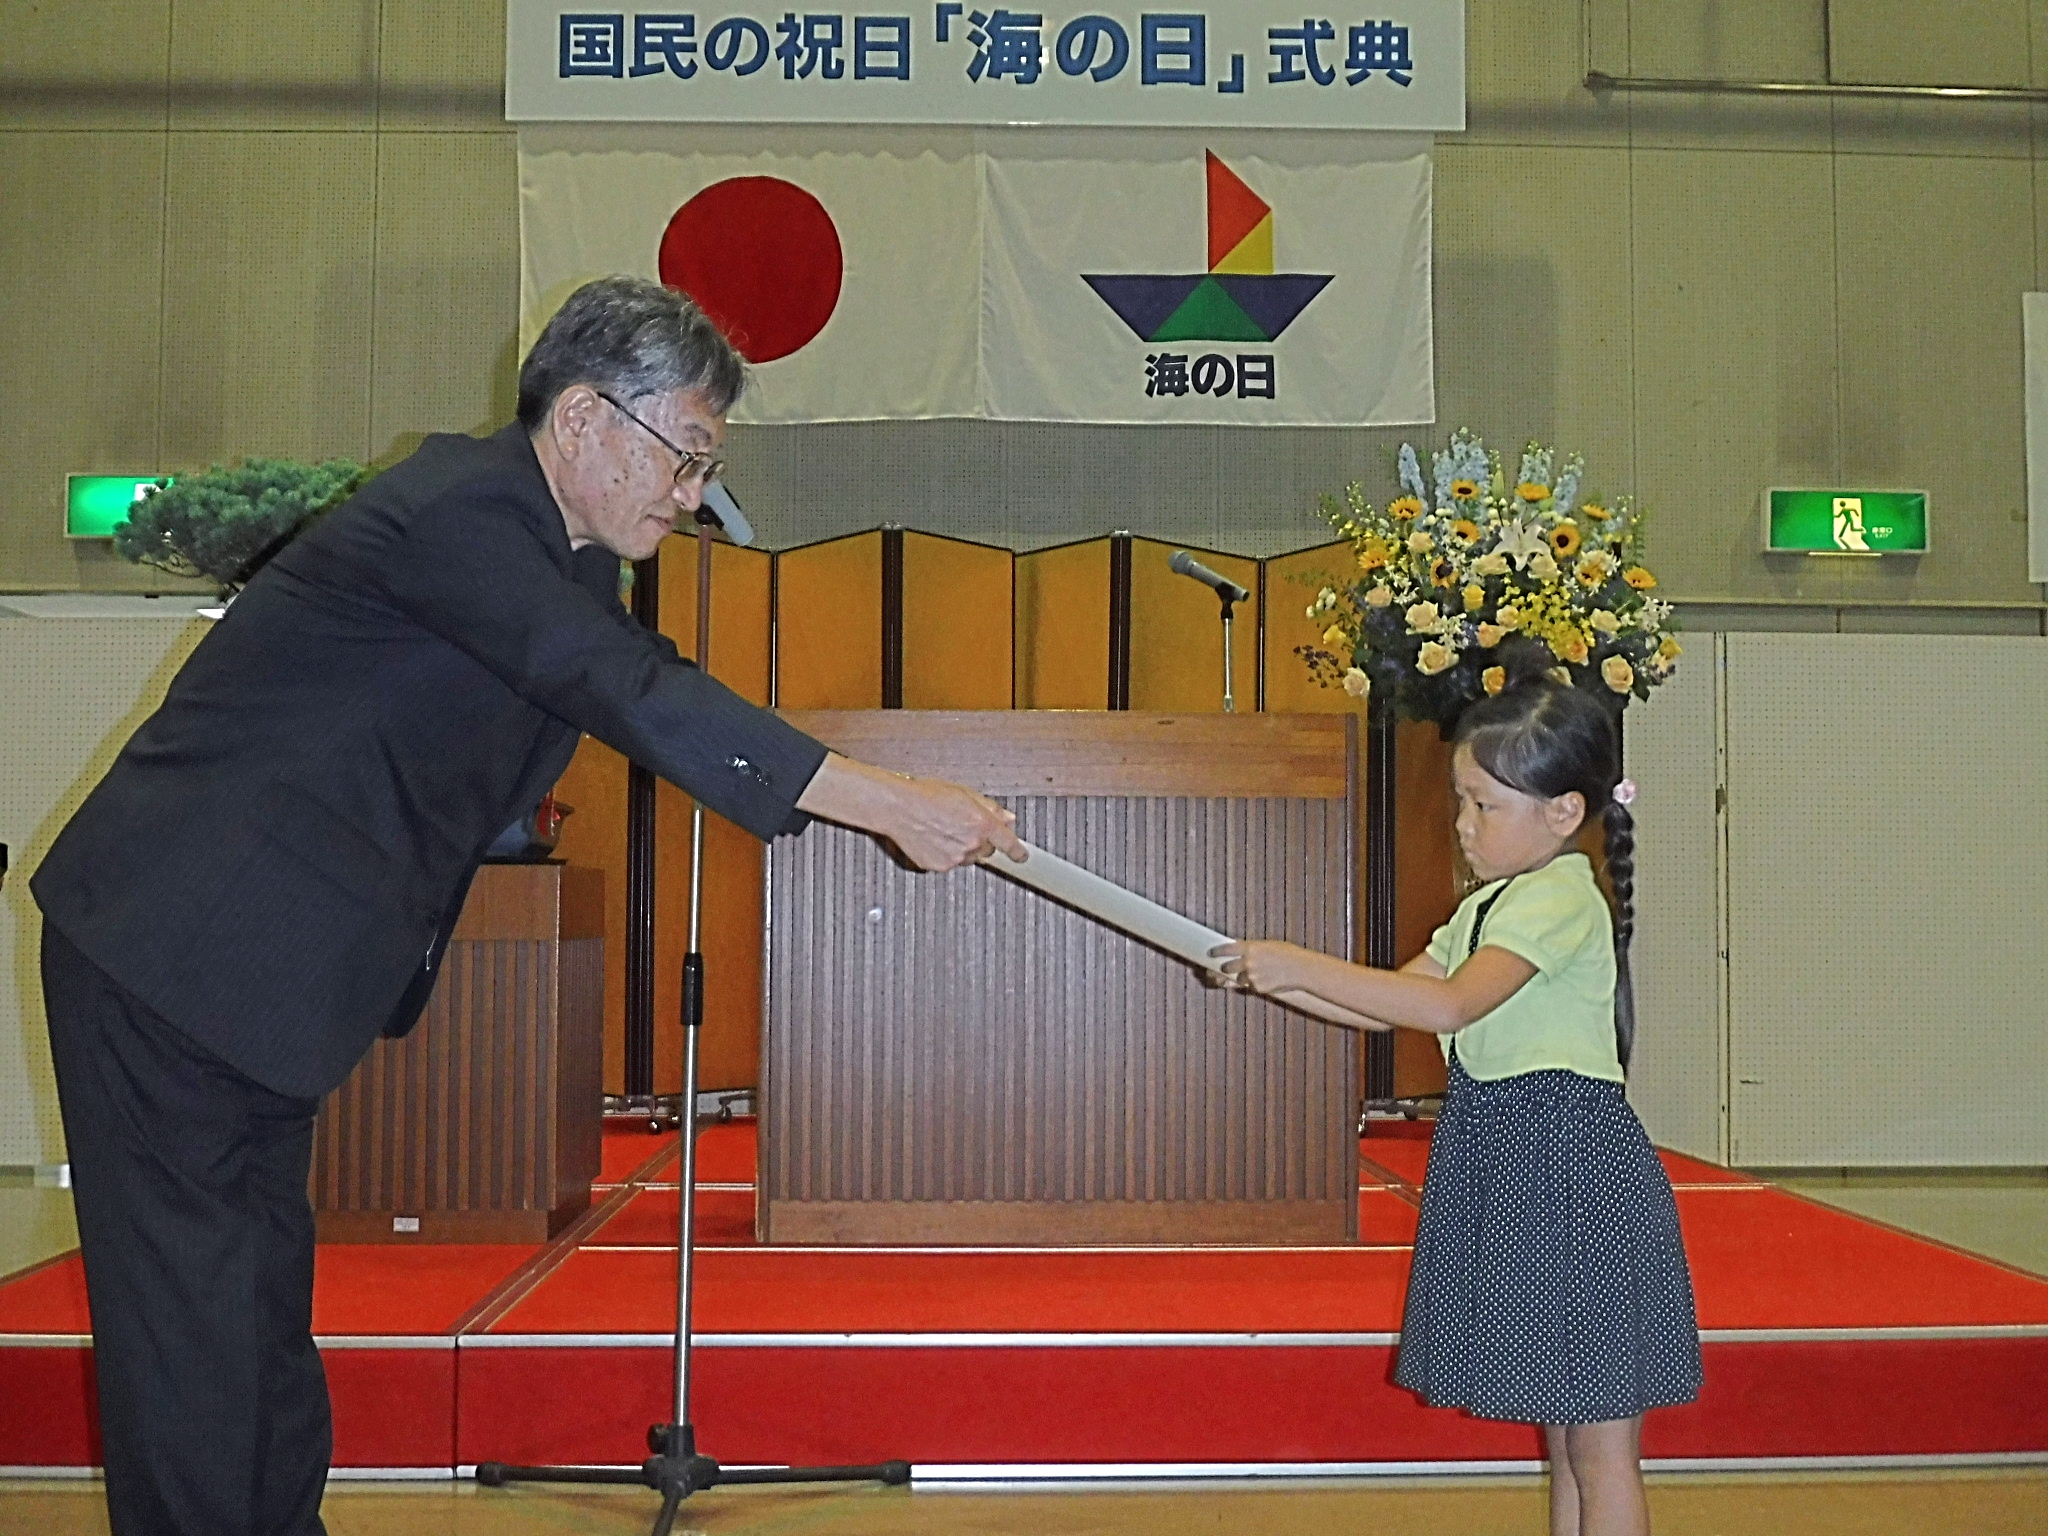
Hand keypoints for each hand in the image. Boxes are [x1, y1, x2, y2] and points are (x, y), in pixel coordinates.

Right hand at [796, 753, 1024, 870]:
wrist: (898, 807)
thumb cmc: (927, 794)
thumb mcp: (964, 793)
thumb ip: (990, 808)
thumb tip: (1006, 818)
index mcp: (981, 824)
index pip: (1008, 843)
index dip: (1018, 852)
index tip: (1022, 857)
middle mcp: (970, 844)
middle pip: (986, 850)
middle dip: (980, 840)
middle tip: (961, 825)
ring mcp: (954, 858)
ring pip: (967, 858)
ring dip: (961, 847)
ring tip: (942, 828)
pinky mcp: (938, 866)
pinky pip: (948, 863)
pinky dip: (944, 853)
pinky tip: (933, 837)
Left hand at [1210, 939, 1319, 996]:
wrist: (1300, 969)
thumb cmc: (1287, 954)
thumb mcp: (1267, 945)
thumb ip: (1251, 949)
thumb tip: (1237, 951)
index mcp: (1250, 947)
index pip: (1225, 949)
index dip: (1216, 952)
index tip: (1210, 954)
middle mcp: (1248, 962)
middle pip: (1226, 967)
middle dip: (1223, 969)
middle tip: (1221, 969)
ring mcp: (1251, 977)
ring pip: (1237, 979)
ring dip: (1239, 978)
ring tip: (1247, 975)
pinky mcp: (1257, 988)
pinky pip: (1249, 987)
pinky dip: (1252, 985)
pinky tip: (1263, 980)